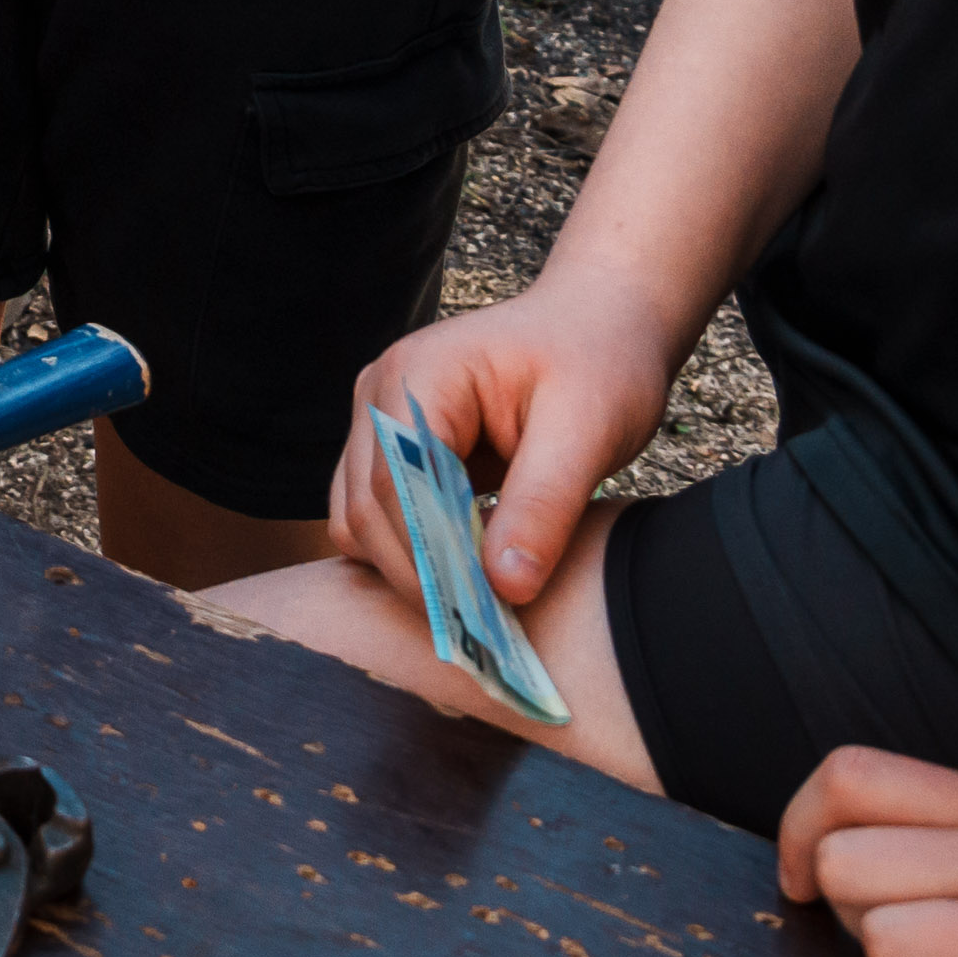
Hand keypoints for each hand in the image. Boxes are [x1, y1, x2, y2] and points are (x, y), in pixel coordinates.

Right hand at [327, 273, 679, 621]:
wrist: (599, 325)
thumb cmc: (599, 361)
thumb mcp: (589, 430)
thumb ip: (542, 504)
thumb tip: (504, 586)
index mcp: (420, 374)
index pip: (394, 482)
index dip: (428, 556)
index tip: (480, 616)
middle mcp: (381, 393)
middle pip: (365, 507)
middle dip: (419, 573)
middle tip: (485, 631)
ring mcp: (379, 419)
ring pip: (358, 517)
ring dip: (409, 567)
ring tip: (478, 608)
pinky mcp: (396, 447)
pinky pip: (379, 515)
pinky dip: (413, 552)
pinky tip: (467, 575)